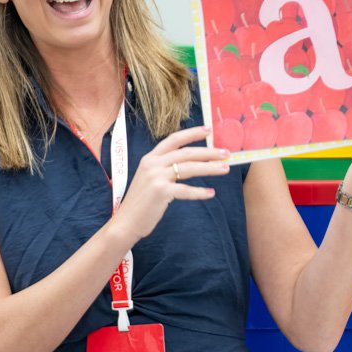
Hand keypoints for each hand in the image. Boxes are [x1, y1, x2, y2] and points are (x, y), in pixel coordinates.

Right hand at [110, 126, 229, 242]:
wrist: (126, 222)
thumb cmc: (142, 201)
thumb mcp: (149, 178)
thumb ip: (164, 167)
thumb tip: (190, 162)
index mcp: (150, 158)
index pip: (174, 139)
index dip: (192, 133)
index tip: (209, 130)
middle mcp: (152, 164)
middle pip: (186, 153)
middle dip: (208, 152)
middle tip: (226, 153)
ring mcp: (156, 177)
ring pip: (189, 168)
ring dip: (209, 168)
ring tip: (224, 169)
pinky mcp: (160, 192)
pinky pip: (185, 190)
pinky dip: (200, 192)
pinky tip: (211, 193)